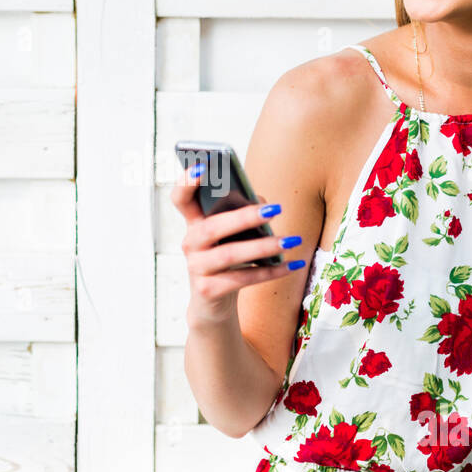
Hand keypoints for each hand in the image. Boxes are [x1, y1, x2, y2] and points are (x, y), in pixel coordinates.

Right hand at [170, 162, 304, 325]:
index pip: (181, 199)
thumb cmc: (227, 260)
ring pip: (229, 255)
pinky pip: (241, 279)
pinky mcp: (208, 290)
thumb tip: (263, 203)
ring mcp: (196, 268)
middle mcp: (190, 244)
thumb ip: (243, 214)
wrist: (213, 303)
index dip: (185, 183)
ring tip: (289, 240)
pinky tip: (290, 264)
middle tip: (275, 209)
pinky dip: (269, 272)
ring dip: (263, 247)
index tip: (201, 167)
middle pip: (212, 227)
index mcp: (194, 223)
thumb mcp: (232, 236)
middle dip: (244, 217)